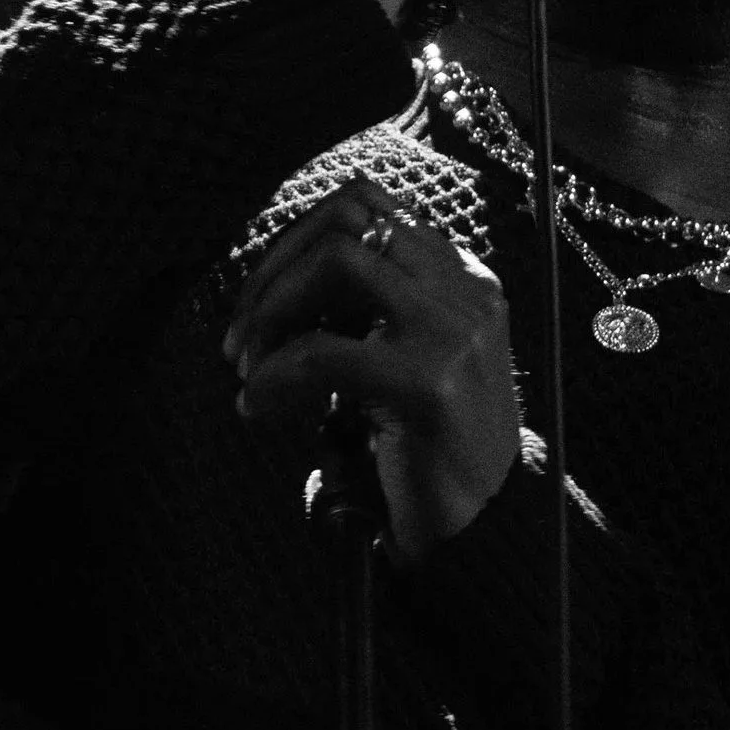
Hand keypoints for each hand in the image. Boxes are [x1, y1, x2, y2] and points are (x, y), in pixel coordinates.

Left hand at [223, 176, 520, 564]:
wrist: (488, 525)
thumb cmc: (431, 443)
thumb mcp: (405, 355)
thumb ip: (364, 309)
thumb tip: (270, 283)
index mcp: (461, 274)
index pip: (366, 204)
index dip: (297, 239)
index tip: (262, 296)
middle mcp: (465, 288)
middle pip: (346, 220)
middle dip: (275, 269)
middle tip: (241, 336)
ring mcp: (453, 330)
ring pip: (336, 261)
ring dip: (273, 307)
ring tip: (248, 365)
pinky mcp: (430, 382)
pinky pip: (322, 352)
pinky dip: (273, 375)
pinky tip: (258, 408)